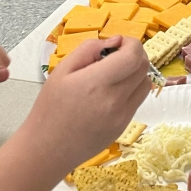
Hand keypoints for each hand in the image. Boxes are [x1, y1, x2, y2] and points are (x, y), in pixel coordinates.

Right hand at [23, 37, 150, 173]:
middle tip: (116, 57)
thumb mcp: (62, 70)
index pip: (134, 55)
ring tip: (114, 75)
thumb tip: (116, 41)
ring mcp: (122, 116)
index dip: (131, 43)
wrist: (46, 150)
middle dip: (134, 55)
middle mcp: (114, 100)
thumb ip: (90, 49)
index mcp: (96, 83)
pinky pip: (138, 100)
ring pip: (145, 83)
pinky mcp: (123, 127)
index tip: (118, 44)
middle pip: (144, 67)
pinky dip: (132, 90)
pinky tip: (112, 92)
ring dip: (136, 73)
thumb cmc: (50, 109)